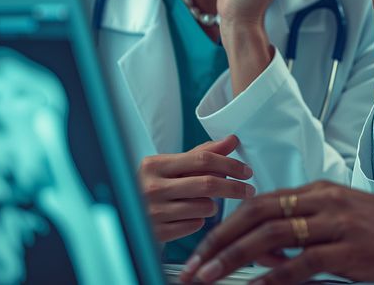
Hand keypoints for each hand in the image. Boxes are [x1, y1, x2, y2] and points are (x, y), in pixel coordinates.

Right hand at [138, 135, 255, 242]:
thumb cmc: (153, 187)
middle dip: (234, 188)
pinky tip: (188, 216)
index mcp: (155, 165)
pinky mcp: (158, 233)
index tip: (246, 171)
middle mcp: (152, 187)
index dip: (229, 164)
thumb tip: (231, 141)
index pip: (202, 159)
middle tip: (248, 190)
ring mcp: (154, 212)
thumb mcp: (171, 167)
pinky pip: (195, 225)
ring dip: (211, 206)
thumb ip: (202, 154)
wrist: (125, 215)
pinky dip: (199, 220)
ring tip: (200, 203)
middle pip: (207, 184)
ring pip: (204, 207)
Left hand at [178, 181, 373, 284]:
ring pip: (270, 236)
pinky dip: (270, 276)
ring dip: (231, 257)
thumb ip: (307, 233)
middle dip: (217, 239)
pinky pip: (299, 264)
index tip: (203, 246)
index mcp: (322, 192)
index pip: (261, 202)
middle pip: (256, 213)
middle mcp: (325, 202)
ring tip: (206, 276)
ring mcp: (338, 225)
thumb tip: (264, 251)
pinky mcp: (351, 252)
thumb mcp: (348, 224)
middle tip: (192, 264)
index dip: (226, 224)